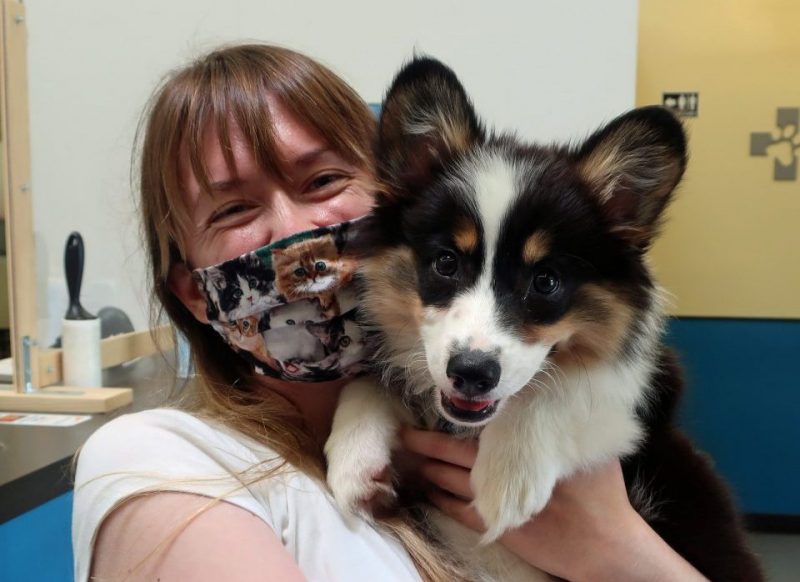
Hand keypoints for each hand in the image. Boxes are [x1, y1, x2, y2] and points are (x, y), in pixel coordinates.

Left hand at [401, 428, 707, 581]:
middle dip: (428, 444)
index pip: (484, 430)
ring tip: (411, 457)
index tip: (440, 407)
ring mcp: (498, 501)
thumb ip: (570, 426)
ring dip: (430, 468)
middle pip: (456, 453)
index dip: (459, 421)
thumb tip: (561, 396)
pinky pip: (459, 510)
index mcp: (526, 450)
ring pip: (452, 480)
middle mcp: (505, 472)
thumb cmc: (602, 495)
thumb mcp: (592, 453)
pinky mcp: (496, 526)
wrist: (604, 546)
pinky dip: (441, 499)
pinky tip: (427, 491)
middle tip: (405, 434)